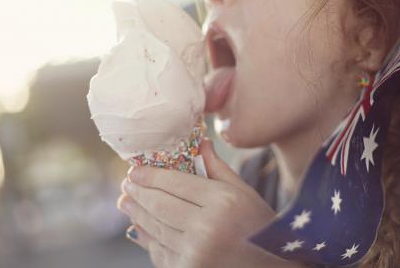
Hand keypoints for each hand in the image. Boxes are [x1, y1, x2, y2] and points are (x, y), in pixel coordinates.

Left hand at [117, 138, 303, 267]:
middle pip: (159, 206)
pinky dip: (147, 239)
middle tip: (126, 184)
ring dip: (136, 214)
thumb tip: (199, 142)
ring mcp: (195, 254)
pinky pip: (160, 252)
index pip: (175, 183)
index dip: (150, 176)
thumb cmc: (259, 224)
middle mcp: (206, 228)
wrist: (273, 265)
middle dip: (137, 193)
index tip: (135, 170)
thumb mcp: (243, 191)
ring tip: (126, 202)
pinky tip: (139, 227)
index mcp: (222, 201)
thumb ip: (217, 167)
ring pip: (155, 229)